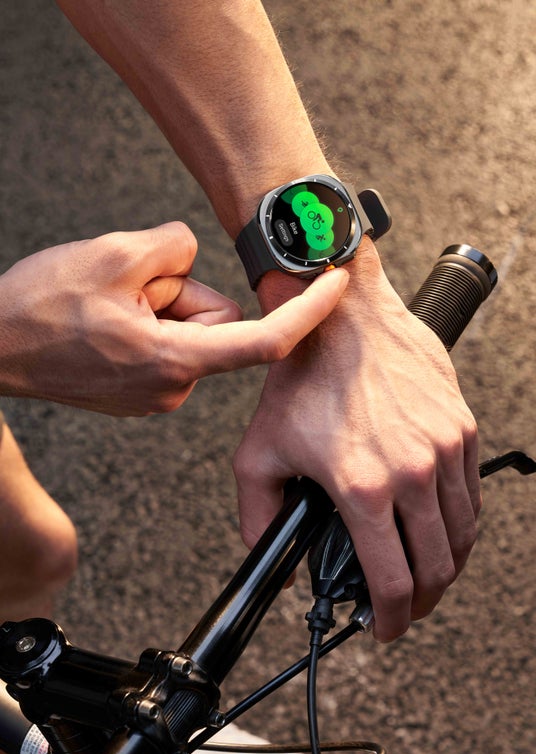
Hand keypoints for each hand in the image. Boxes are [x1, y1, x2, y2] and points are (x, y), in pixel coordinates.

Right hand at [0, 222, 347, 414]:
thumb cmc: (39, 308)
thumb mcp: (115, 254)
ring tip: (110, 310)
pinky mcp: (143, 394)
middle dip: (185, 295)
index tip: (335, 285)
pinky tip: (108, 325)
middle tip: (129, 290)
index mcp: (175, 361)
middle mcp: (173, 389)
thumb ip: (176, 248)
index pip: (265, 341)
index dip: (307, 311)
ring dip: (162, 309)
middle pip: (217, 322)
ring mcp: (156, 396)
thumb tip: (194, 258)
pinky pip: (171, 346)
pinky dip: (151, 326)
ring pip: (191, 333)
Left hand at [233, 238, 480, 641]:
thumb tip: (275, 560)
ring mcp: (444, 448)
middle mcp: (413, 472)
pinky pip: (471, 493)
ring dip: (446, 566)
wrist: (342, 317)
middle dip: (421, 601)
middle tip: (405, 607)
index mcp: (363, 486)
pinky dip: (460, 523)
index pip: (392, 579)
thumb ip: (258, 518)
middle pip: (437, 567)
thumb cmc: (301, 378)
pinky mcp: (460, 428)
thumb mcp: (257, 452)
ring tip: (425, 574)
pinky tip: (440, 527)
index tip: (384, 627)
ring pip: (461, 535)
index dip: (391, 618)